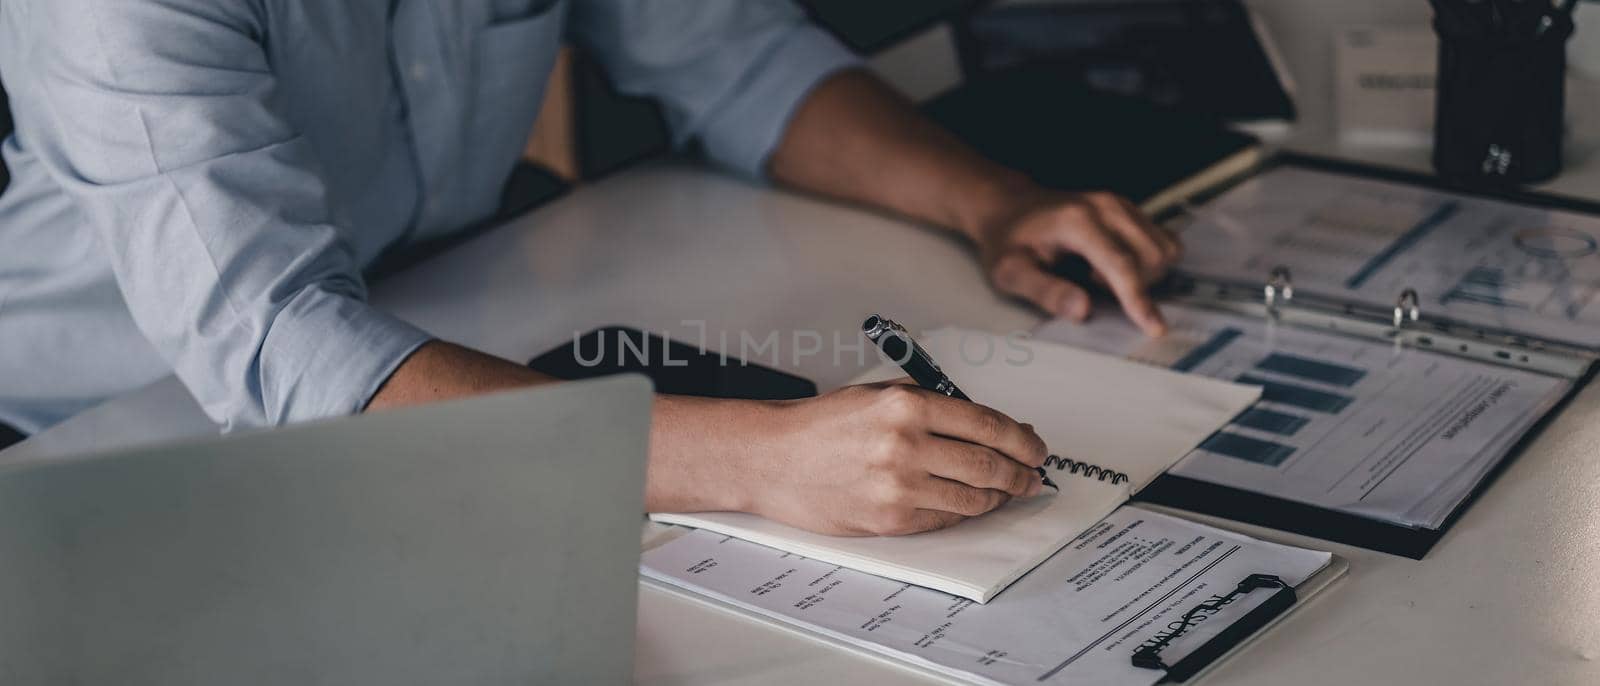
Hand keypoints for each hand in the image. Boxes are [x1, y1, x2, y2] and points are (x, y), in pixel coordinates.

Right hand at [741, 383, 1048, 536]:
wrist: (772, 458)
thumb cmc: (825, 424)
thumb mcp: (880, 395)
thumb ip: (935, 406)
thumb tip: (995, 428)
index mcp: (907, 404)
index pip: (989, 424)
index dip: (1023, 440)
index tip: (1036, 447)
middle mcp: (905, 444)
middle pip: (988, 464)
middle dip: (1020, 473)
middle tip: (1032, 476)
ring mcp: (897, 487)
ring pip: (972, 498)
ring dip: (998, 497)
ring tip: (1006, 492)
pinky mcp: (888, 520)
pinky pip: (943, 520)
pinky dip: (963, 514)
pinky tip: (969, 504)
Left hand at [977, 189, 1179, 335]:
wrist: (1011, 209)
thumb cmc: (1009, 242)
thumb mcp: (1011, 272)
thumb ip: (1046, 292)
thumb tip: (1083, 310)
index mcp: (1078, 221)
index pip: (1121, 265)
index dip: (1139, 300)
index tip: (1154, 329)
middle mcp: (1107, 207)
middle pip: (1151, 258)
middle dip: (1134, 285)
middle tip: (1090, 282)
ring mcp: (1122, 205)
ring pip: (1164, 250)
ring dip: (1144, 274)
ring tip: (1100, 273)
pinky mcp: (1130, 210)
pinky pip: (1164, 242)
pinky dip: (1150, 262)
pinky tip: (1116, 264)